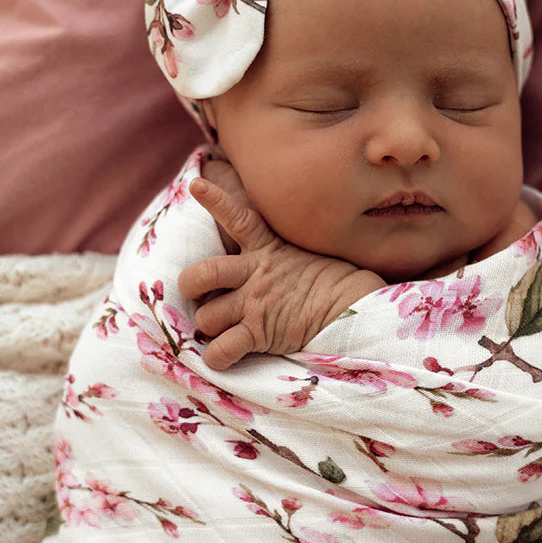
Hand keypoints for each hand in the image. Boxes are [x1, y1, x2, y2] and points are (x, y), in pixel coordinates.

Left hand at [179, 176, 384, 370]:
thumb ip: (274, 252)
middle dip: (190, 286)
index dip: (215, 200)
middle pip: (201, 275)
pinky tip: (223, 357)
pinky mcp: (259, 332)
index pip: (237, 217)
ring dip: (210, 327)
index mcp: (267, 248)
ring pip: (206, 317)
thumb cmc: (332, 281)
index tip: (196, 185)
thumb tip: (257, 258)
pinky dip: (217, 357)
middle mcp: (255, 273)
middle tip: (195, 293)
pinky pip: (221, 349)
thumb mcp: (302, 252)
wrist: (351, 307)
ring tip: (223, 329)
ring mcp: (254, 303)